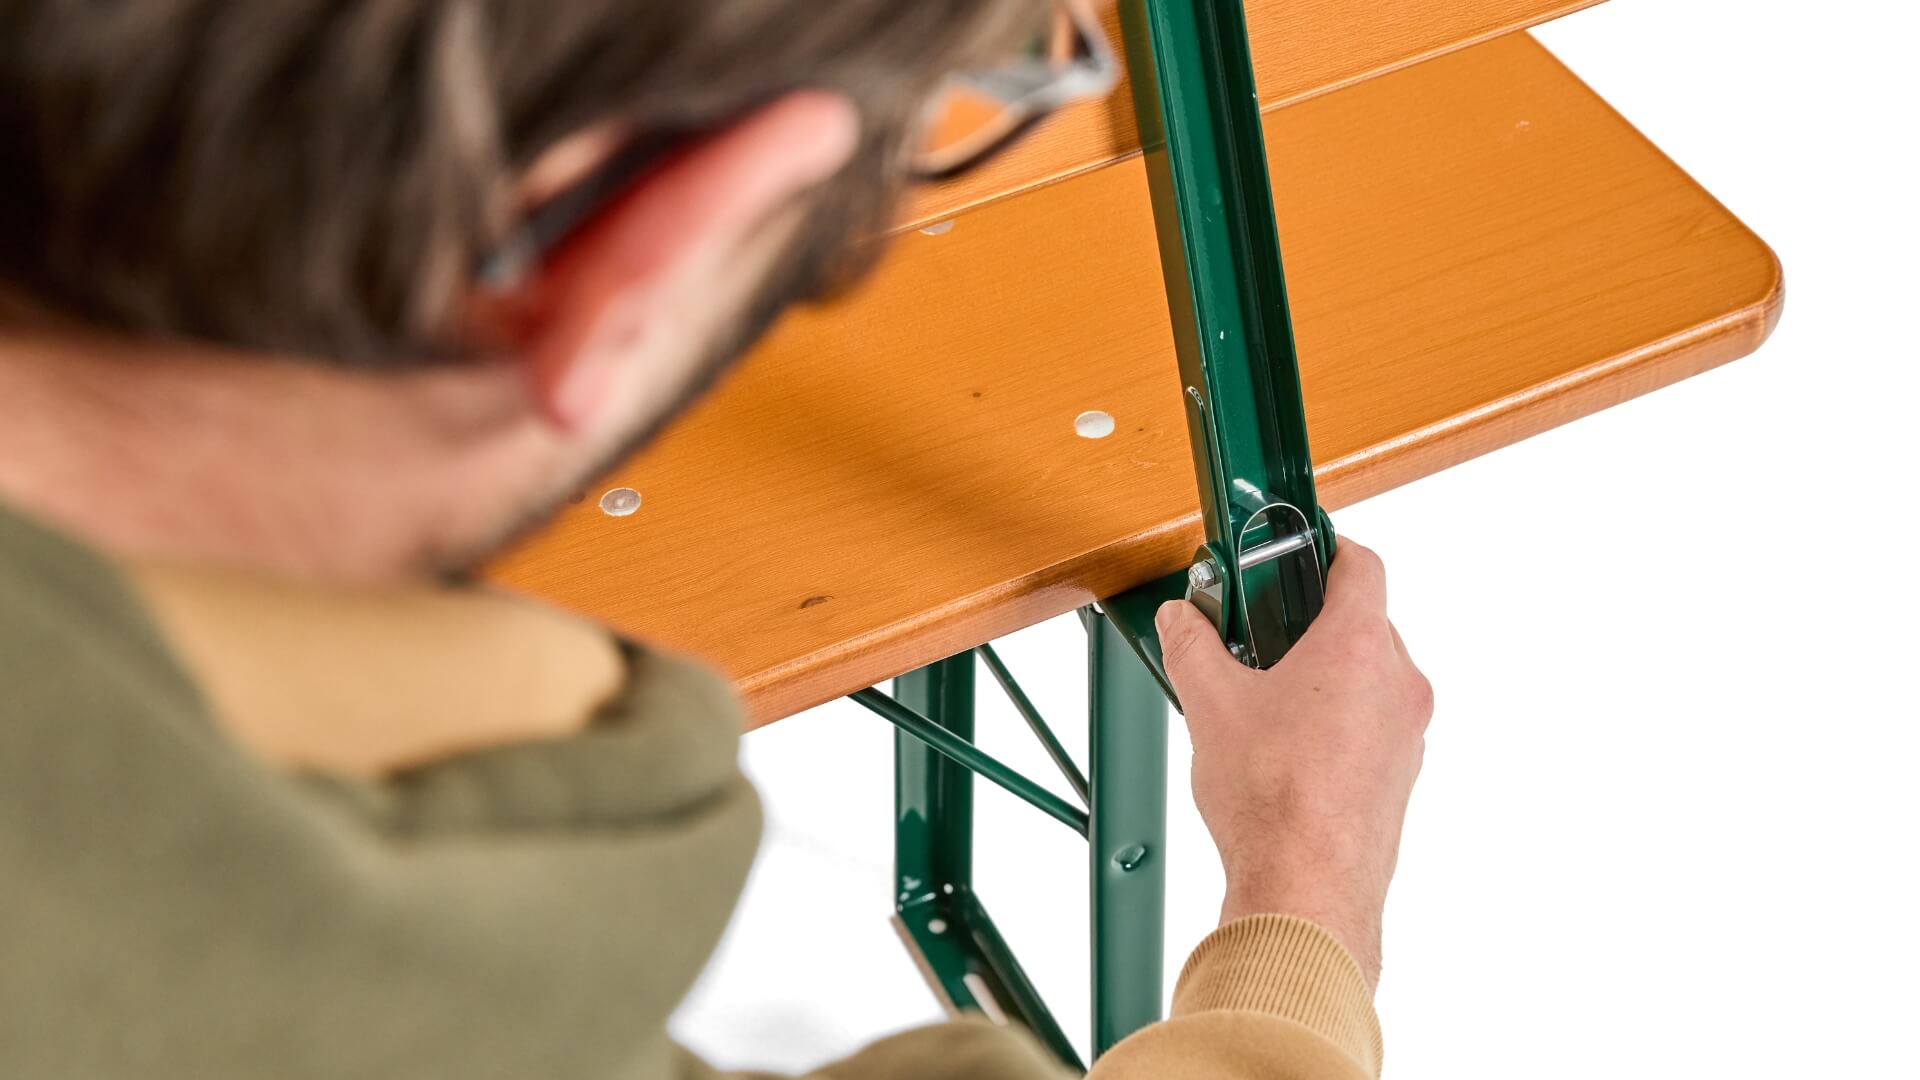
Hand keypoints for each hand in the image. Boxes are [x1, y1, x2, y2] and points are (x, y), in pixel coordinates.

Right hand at [1156, 539, 1430, 989]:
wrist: (1306, 890)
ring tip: (1263, 701)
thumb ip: (1192, 646)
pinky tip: (1285, 751)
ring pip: (1368, 678)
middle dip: (1309, 624)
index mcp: (1359, 645)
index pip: (1361, 564)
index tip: (1297, 552)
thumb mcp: (1210, 703)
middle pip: (1362, 623)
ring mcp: (1406, 734)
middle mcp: (1398, 683)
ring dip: (1323, 678)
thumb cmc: (1274, 799)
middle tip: (1258, 635)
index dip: (1328, 549)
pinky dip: (1336, 723)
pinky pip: (1371, 727)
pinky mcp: (1400, 777)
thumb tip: (1180, 621)